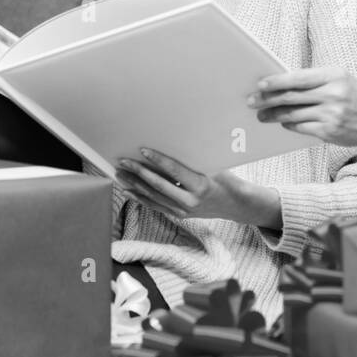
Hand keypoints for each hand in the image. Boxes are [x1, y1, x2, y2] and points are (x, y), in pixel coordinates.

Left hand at [116, 148, 280, 228]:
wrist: (235, 205)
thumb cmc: (227, 181)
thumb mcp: (216, 166)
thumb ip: (195, 159)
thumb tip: (174, 141)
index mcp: (201, 186)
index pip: (174, 171)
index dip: (157, 160)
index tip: (143, 150)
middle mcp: (190, 201)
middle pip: (158, 185)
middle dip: (138, 172)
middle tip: (123, 162)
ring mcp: (183, 211)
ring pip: (153, 197)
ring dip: (135, 185)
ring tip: (120, 174)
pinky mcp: (179, 215)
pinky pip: (155, 205)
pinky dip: (141, 197)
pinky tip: (129, 190)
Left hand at [248, 68, 356, 149]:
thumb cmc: (353, 95)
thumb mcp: (338, 79)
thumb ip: (313, 79)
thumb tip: (280, 83)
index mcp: (333, 76)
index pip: (297, 78)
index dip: (276, 82)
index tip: (260, 84)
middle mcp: (332, 94)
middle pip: (291, 97)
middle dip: (267, 99)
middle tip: (252, 101)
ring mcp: (331, 114)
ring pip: (292, 114)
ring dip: (273, 115)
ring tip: (262, 115)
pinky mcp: (328, 132)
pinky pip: (300, 128)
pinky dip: (288, 125)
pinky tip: (282, 122)